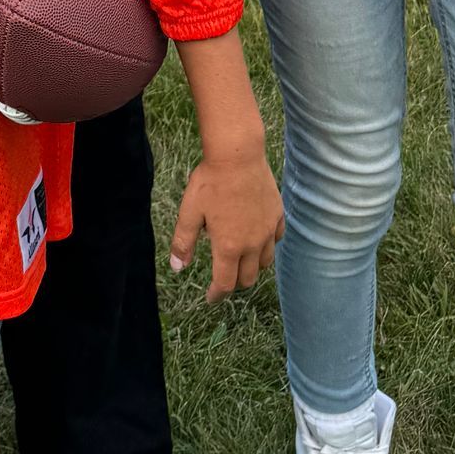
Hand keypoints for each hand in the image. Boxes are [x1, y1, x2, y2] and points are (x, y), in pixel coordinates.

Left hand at [170, 146, 283, 300]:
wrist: (238, 154)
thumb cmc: (210, 181)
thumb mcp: (189, 212)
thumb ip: (184, 242)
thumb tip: (177, 268)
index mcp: (229, 246)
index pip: (225, 284)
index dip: (216, 295)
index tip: (210, 298)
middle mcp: (252, 243)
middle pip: (248, 278)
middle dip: (234, 283)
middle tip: (224, 279)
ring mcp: (268, 230)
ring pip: (265, 262)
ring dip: (252, 268)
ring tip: (240, 261)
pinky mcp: (277, 215)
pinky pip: (276, 240)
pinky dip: (267, 246)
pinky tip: (257, 238)